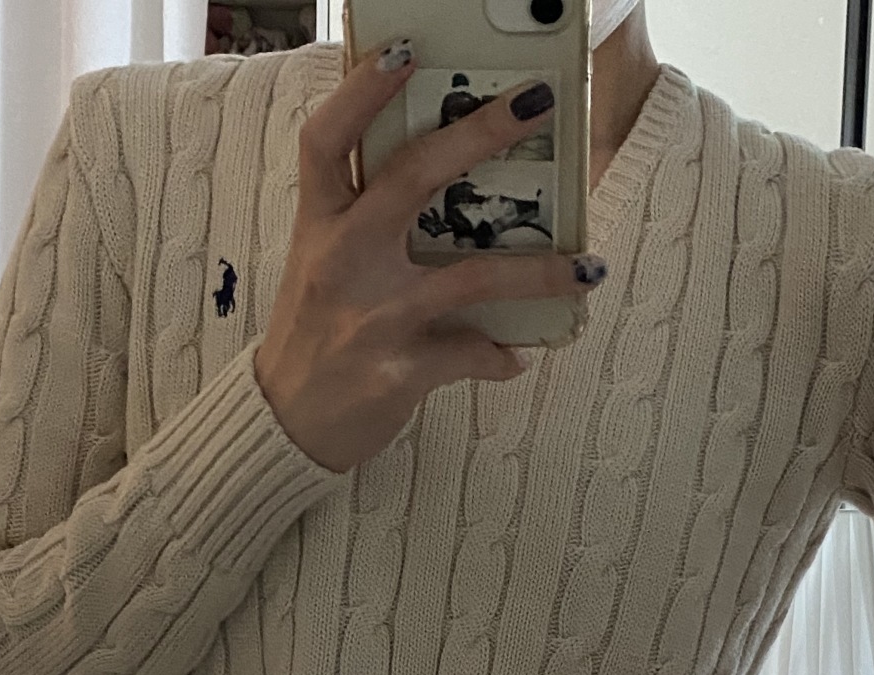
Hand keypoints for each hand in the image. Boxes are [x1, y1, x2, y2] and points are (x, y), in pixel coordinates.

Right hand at [254, 43, 606, 472]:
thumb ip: (362, 221)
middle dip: (478, 135)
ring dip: (539, 271)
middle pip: (411, 178)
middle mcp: (343, 261)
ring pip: (470, 279)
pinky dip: (502, 356)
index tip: (406, 51)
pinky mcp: (398, 371)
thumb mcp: (320, 265)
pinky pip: (470, 354)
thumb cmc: (312, 337)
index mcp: (319, 226)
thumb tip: (438, 179)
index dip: (362, 90)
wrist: (285, 424)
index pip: (327, 139)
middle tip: (536, 105)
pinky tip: (518, 355)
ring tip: (589, 267)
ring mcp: (374, 317)